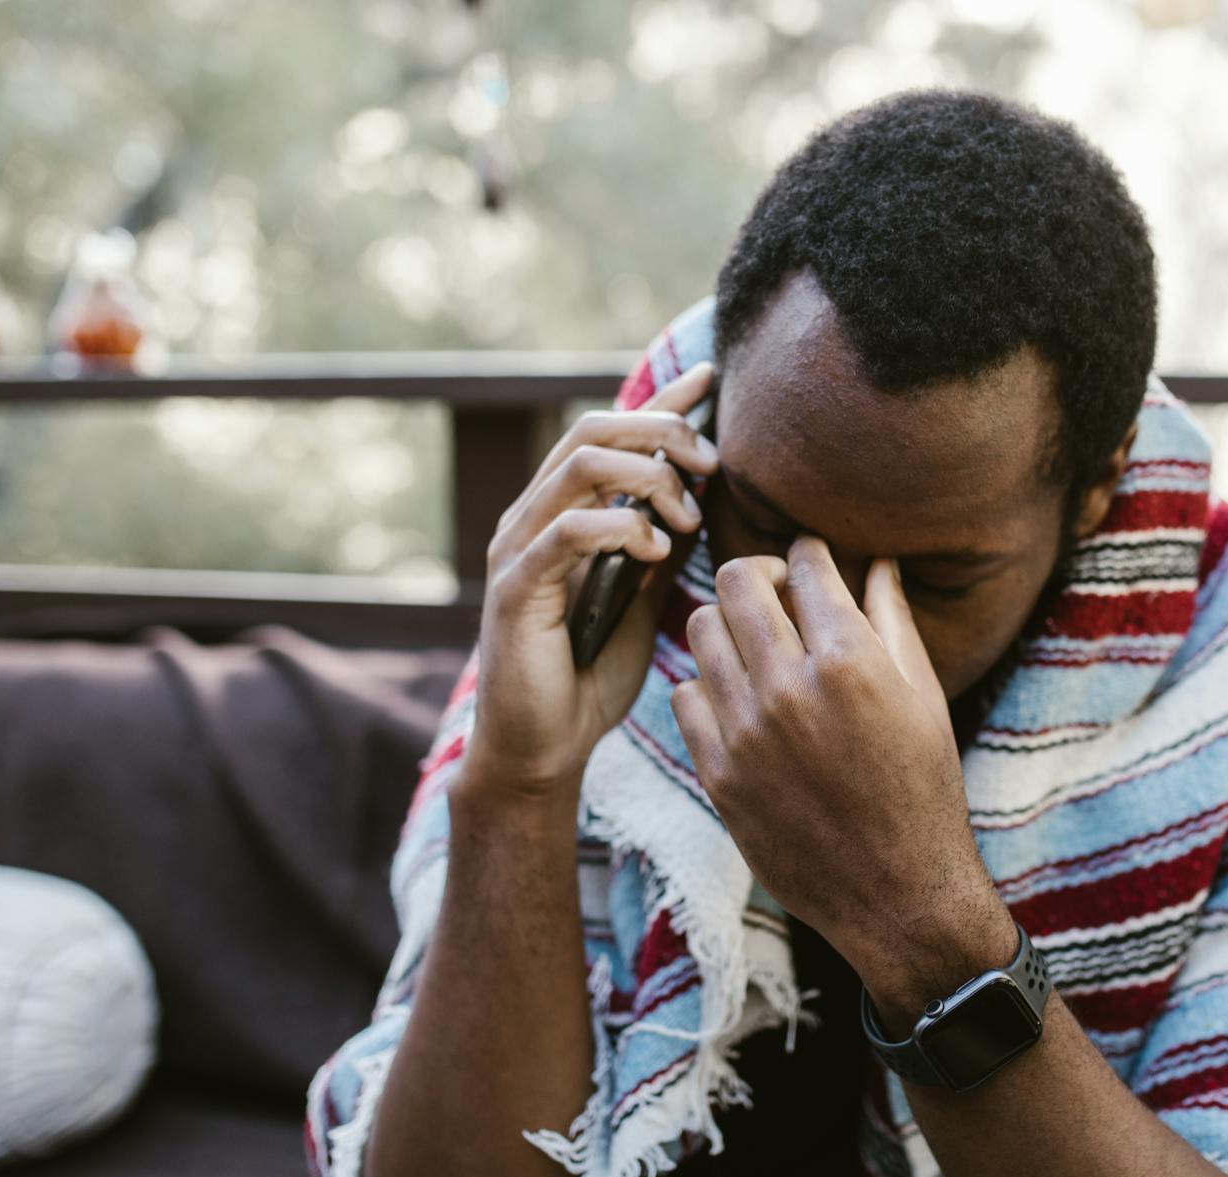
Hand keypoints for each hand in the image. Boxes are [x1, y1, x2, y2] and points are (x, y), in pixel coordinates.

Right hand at [456, 363, 718, 808]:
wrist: (546, 746)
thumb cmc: (594, 675)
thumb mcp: (647, 598)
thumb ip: (665, 545)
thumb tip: (707, 499)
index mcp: (567, 511)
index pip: (613, 433)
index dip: (662, 401)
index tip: (712, 380)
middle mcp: (536, 516)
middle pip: (594, 430)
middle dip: (661, 433)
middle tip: (711, 464)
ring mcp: (520, 547)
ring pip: (579, 466)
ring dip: (646, 479)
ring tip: (687, 517)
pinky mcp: (516, 587)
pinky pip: (566, 530)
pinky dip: (620, 528)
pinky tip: (656, 552)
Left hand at [670, 535, 1013, 1021]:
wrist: (897, 893)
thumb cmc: (922, 791)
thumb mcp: (924, 699)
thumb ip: (892, 621)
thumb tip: (877, 562)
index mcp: (850, 661)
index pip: (805, 566)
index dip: (808, 554)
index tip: (810, 561)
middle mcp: (790, 689)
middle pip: (737, 581)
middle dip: (758, 573)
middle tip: (776, 591)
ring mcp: (745, 732)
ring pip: (699, 629)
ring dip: (726, 623)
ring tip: (753, 642)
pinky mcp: (717, 773)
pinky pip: (684, 695)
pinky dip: (708, 684)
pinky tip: (738, 697)